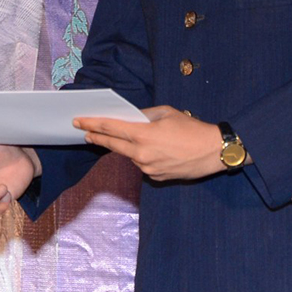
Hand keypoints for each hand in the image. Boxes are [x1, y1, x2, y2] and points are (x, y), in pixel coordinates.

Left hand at [75, 105, 227, 180]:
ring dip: (127, 147)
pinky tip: (157, 150)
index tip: (78, 122)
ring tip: (140, 137)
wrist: (213, 151)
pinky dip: (143, 156)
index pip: (110, 128)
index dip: (92, 124)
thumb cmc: (191, 128)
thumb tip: (130, 118)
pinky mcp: (155, 178)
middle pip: (112, 145)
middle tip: (85, 132)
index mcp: (142, 135)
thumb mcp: (166, 113)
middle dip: (97, 137)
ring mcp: (147, 168)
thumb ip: (144, 115)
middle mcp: (141, 154)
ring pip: (129, 155)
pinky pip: (142, 164)